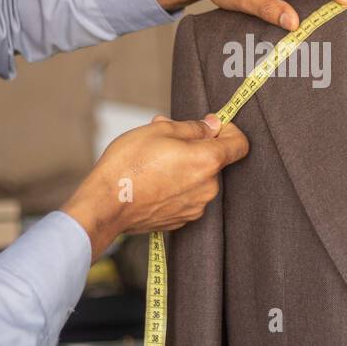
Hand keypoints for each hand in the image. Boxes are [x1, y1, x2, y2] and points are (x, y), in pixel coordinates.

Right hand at [61, 114, 249, 258]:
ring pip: (199, 179)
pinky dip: (176, 186)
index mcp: (207, 162)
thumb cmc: (129, 164)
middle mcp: (208, 188)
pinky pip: (187, 196)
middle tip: (167, 141)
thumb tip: (213, 125)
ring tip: (154, 161)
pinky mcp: (181, 220)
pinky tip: (153, 181)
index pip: (240, 144)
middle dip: (196, 148)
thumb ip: (194, 127)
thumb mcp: (160, 130)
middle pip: (215, 161)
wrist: (106, 204)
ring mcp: (195, 207)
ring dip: (184, 167)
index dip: (229, 131)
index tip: (212, 127)